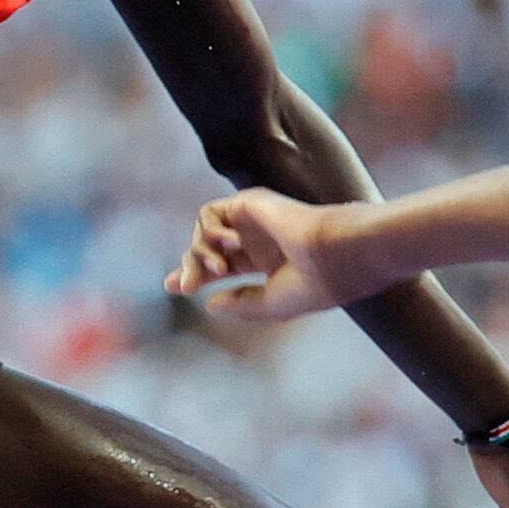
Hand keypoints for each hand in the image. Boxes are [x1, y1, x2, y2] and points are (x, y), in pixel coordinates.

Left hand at [170, 188, 374, 323]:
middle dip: (189, 266)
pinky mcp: (247, 203)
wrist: (333, 254)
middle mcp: (258, 238)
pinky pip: (208, 213)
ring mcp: (252, 220)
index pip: (224, 267)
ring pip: (202, 232)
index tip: (175, 287)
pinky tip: (232, 247)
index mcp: (268, 262)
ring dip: (201, 255)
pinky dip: (209, 233)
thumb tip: (210, 304)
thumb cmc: (314, 282)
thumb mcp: (272, 305)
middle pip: (207, 249)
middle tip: (185, 286)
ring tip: (221, 271)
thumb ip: (241, 305)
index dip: (198, 275)